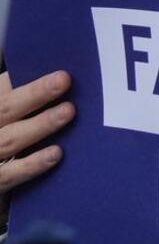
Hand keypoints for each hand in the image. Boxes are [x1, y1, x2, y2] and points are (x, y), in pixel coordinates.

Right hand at [0, 69, 73, 196]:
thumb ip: (25, 101)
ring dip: (40, 125)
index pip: (2, 89)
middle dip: (34, 94)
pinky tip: (57, 153)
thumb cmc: (8, 135)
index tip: (56, 68)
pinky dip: (32, 164)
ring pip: (9, 140)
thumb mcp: (10, 115)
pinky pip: (9, 175)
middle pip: (5, 109)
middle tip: (64, 80)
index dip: (25, 79)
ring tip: (68, 111)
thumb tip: (64, 79)